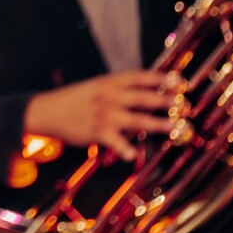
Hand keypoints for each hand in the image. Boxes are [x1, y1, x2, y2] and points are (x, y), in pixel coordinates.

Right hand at [24, 69, 184, 161]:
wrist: (48, 110)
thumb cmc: (75, 99)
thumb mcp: (96, 86)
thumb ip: (118, 88)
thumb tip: (145, 91)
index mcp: (109, 82)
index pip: (140, 77)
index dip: (161, 78)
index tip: (180, 81)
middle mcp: (109, 96)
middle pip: (143, 97)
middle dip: (165, 100)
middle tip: (185, 105)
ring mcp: (104, 114)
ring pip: (136, 119)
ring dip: (158, 123)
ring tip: (175, 127)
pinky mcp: (97, 132)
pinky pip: (115, 141)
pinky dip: (125, 148)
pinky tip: (134, 155)